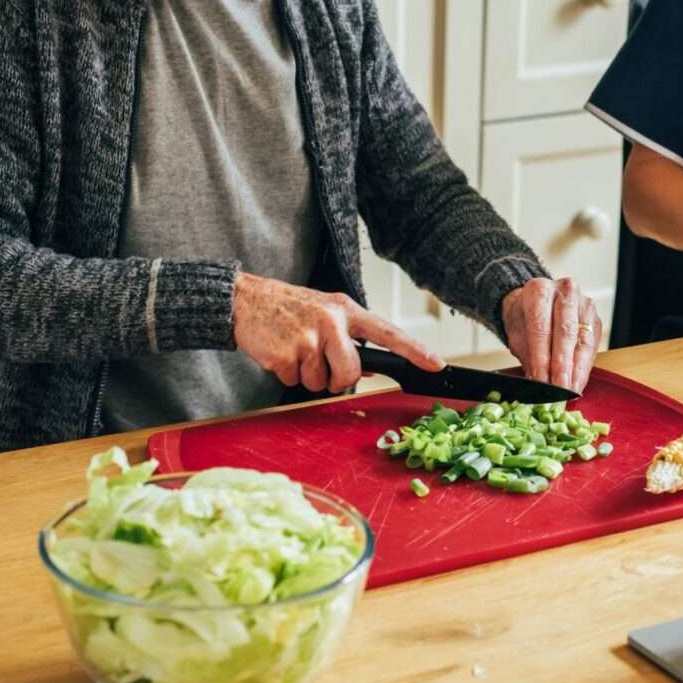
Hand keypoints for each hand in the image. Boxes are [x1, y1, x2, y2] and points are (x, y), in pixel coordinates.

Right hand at [232, 273, 442, 392]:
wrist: (246, 300)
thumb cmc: (289, 309)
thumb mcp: (325, 313)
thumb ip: (349, 337)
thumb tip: (368, 370)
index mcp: (346, 310)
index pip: (388, 332)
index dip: (415, 350)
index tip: (436, 364)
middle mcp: (331, 321)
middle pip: (352, 371)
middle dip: (338, 378)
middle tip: (320, 363)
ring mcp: (308, 337)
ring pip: (322, 382)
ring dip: (308, 375)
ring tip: (294, 349)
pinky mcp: (286, 354)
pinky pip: (295, 382)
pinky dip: (287, 374)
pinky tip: (279, 351)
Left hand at [501, 277, 602, 393]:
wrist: (537, 302)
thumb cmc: (525, 317)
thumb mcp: (517, 333)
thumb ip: (527, 356)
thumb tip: (537, 383)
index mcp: (539, 290)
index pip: (541, 328)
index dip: (541, 358)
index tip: (541, 381)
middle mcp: (565, 292)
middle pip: (565, 332)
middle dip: (562, 366)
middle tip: (559, 390)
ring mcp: (584, 304)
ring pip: (583, 341)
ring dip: (576, 370)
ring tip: (569, 391)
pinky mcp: (595, 318)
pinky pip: (592, 347)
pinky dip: (584, 368)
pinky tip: (577, 383)